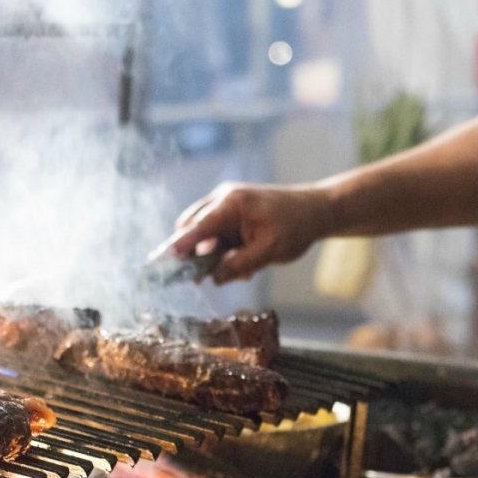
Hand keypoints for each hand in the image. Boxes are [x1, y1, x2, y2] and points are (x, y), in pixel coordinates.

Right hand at [152, 182, 331, 283]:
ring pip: (202, 233)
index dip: (179, 245)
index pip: (197, 226)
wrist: (315, 210)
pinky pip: (215, 234)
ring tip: (240, 270)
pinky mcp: (231, 214)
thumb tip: (212, 278)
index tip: (162, 259)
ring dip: (210, 255)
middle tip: (198, 278)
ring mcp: (226, 205)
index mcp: (231, 204)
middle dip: (192, 254)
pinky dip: (221, 251)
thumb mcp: (269, 251)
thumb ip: (239, 265)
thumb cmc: (295, 226)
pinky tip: (244, 263)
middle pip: (191, 227)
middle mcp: (223, 200)